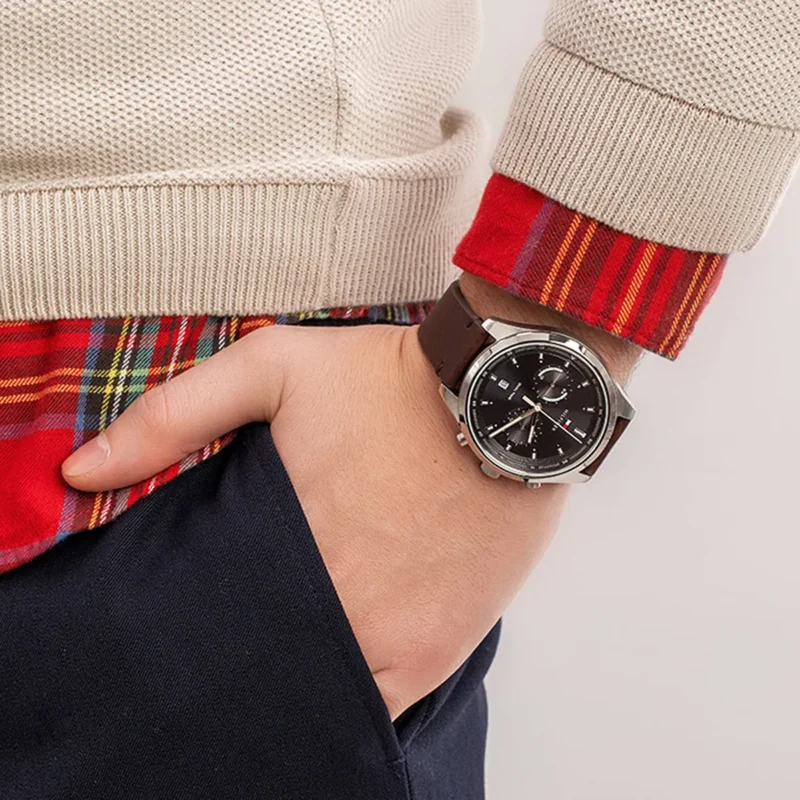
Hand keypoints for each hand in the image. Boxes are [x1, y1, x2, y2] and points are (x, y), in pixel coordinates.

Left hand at [61, 321, 568, 719]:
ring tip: (310, 631)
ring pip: (327, 696)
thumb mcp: (270, 368)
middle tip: (261, 620)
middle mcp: (339, 610)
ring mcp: (398, 639)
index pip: (217, 632)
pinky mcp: (445, 645)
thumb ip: (173, 417)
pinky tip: (356, 646)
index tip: (207, 622)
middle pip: (271, 667)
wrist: (505, 392)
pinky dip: (364, 687)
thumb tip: (82, 471)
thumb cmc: (389, 381)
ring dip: (310, 675)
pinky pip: (389, 701)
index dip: (206, 635)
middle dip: (257, 652)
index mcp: (286, 549)